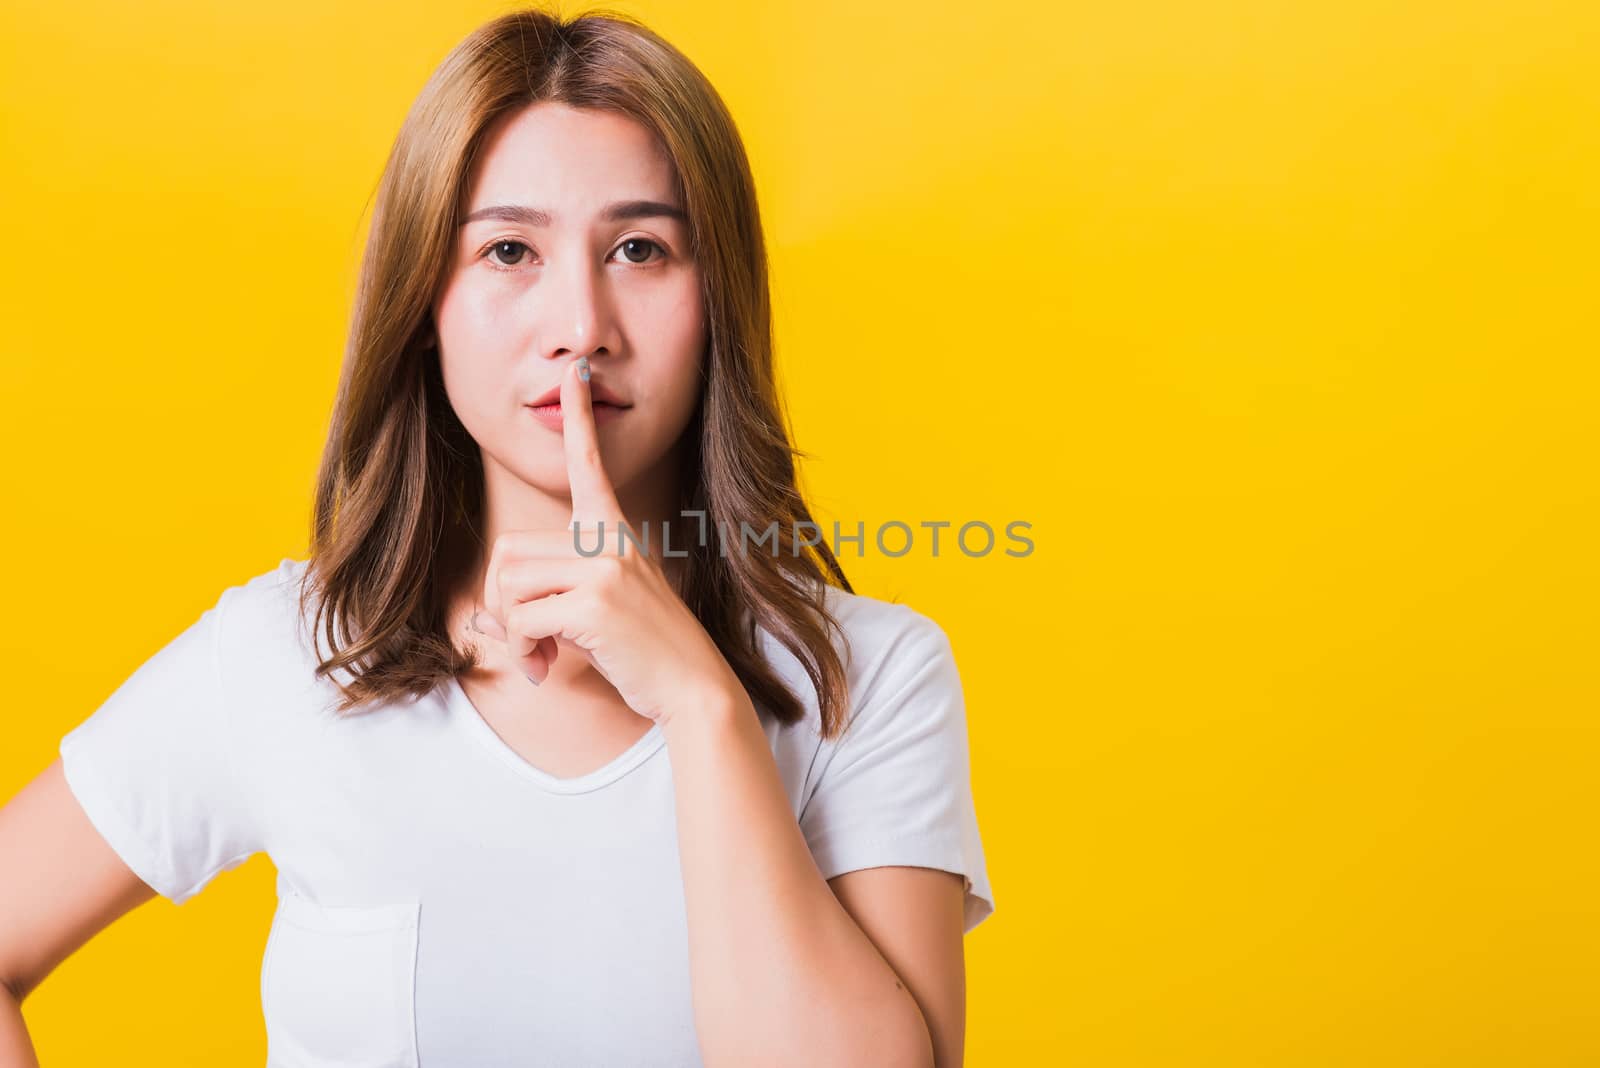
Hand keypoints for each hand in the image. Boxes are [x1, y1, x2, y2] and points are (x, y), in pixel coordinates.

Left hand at [469, 356, 741, 728]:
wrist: (694, 688)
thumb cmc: (646, 653)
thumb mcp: (598, 612)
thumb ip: (548, 600)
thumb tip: (480, 616)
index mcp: (615, 534)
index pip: (590, 466)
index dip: (580, 419)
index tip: (576, 375)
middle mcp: (610, 542)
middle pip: (508, 550)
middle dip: (501, 602)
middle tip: (527, 639)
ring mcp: (605, 569)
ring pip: (508, 585)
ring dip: (511, 633)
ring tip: (541, 656)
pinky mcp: (595, 603)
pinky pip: (521, 618)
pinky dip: (522, 651)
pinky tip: (547, 668)